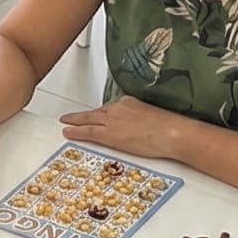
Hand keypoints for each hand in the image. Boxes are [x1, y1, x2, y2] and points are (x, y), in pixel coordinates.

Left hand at [58, 96, 176, 161]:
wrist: (171, 132)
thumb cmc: (168, 128)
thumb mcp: (152, 118)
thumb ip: (141, 121)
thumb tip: (140, 129)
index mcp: (129, 102)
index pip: (110, 109)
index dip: (101, 115)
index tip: (96, 117)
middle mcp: (118, 108)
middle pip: (97, 112)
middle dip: (82, 116)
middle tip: (69, 117)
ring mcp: (113, 121)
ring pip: (89, 120)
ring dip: (75, 122)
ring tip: (65, 123)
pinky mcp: (110, 134)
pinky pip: (89, 132)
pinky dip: (77, 132)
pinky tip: (68, 132)